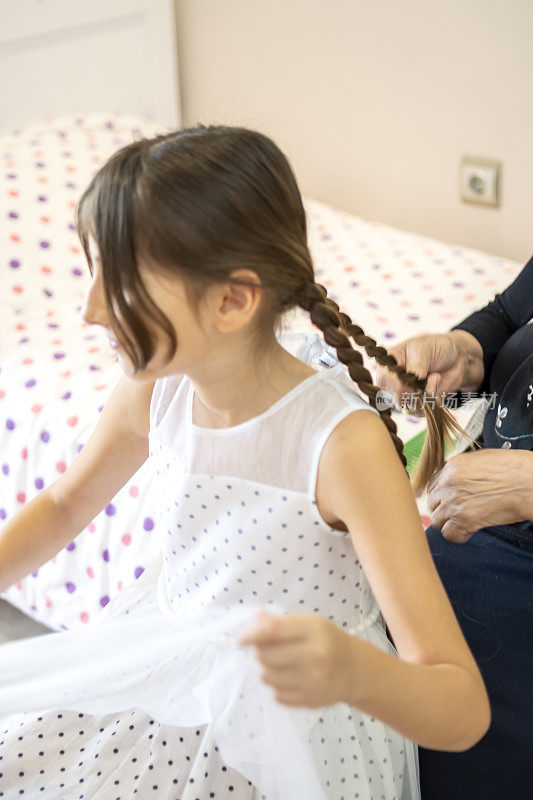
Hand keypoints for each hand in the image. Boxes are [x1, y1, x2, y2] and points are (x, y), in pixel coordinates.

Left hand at [239, 609, 356, 707]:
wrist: (355, 669)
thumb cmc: (327, 640)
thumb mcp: (309, 623)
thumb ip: (280, 622)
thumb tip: (254, 618)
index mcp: (313, 630)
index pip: (273, 631)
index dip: (251, 635)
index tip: (240, 640)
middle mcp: (315, 655)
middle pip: (266, 656)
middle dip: (261, 653)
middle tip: (269, 650)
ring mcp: (314, 680)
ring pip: (268, 677)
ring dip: (268, 670)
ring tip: (281, 664)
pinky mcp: (311, 700)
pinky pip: (278, 695)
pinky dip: (278, 687)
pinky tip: (291, 678)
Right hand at [374, 332, 470, 415]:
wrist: (456, 359)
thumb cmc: (435, 348)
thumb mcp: (423, 349)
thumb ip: (415, 366)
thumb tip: (411, 382)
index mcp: (386, 365)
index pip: (385, 381)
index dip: (400, 382)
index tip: (417, 374)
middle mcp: (391, 382)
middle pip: (396, 398)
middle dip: (416, 389)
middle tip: (426, 374)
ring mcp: (403, 395)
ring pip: (409, 407)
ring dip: (427, 393)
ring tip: (435, 377)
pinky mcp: (416, 405)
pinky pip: (421, 412)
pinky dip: (433, 400)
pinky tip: (436, 384)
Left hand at [427, 448, 532, 541]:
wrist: (528, 482)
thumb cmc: (514, 469)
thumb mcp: (481, 459)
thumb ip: (463, 471)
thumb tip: (457, 482)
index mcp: (452, 466)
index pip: (433, 485)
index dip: (442, 495)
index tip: (451, 500)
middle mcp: (448, 483)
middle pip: (432, 503)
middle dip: (444, 509)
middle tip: (460, 512)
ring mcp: (454, 502)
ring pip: (437, 520)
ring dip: (450, 523)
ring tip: (465, 522)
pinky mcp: (464, 519)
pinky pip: (449, 534)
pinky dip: (458, 535)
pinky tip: (469, 531)